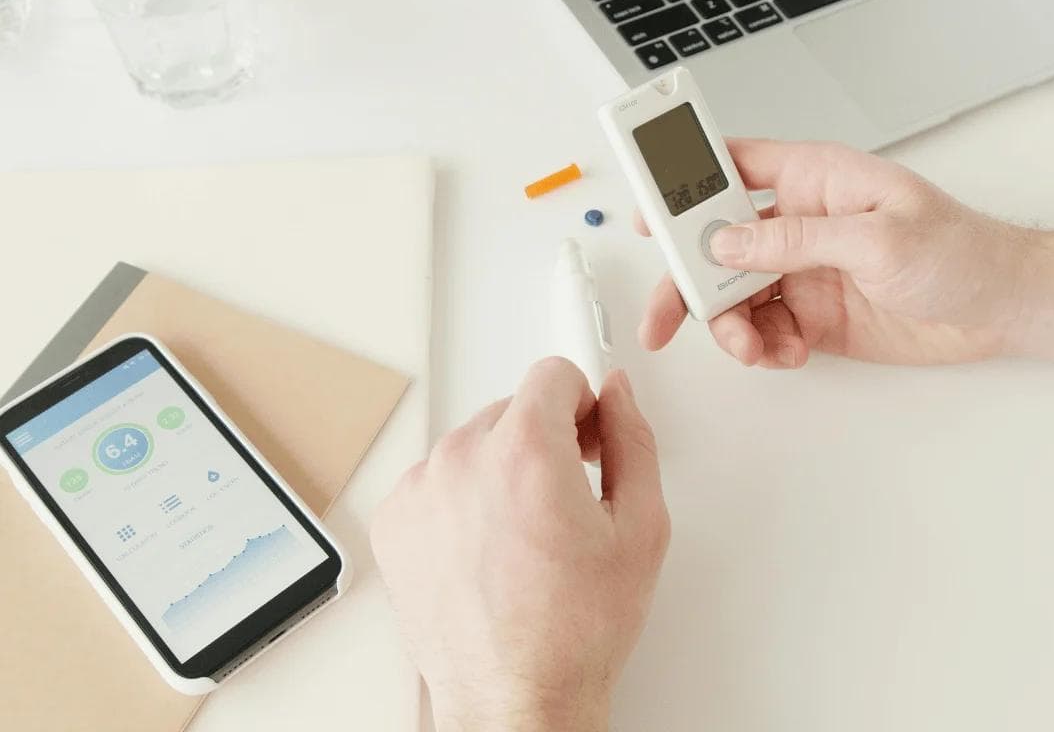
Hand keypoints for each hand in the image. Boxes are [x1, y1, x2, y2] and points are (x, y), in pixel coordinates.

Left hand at [371, 359, 669, 731]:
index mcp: (526, 451)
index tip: (585, 436)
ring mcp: (421, 490)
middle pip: (512, 409)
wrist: (516, 700)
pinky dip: (461, 503)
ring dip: (500, 471)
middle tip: (563, 502)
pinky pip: (436, 482)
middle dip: (543, 441)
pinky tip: (488, 551)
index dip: (582, 404)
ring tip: (524, 538)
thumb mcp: (640, 527)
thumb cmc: (574, 631)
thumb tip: (617, 395)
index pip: (553, 373)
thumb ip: (632, 441)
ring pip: (472, 445)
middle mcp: (463, 459)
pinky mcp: (394, 522)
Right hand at [639, 139, 1030, 368]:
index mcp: (815, 179)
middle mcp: (801, 223)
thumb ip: (796, 240)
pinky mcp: (814, 315)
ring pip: (735, 295)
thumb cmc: (960, 251)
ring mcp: (803, 271)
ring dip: (729, 326)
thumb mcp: (877, 237)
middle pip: (717, 243)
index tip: (648, 211)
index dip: (683, 182)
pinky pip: (764, 330)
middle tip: (663, 316)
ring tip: (750, 348)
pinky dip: (762, 348)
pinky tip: (786, 354)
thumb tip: (728, 242)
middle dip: (686, 280)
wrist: (1001, 310)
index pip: (732, 166)